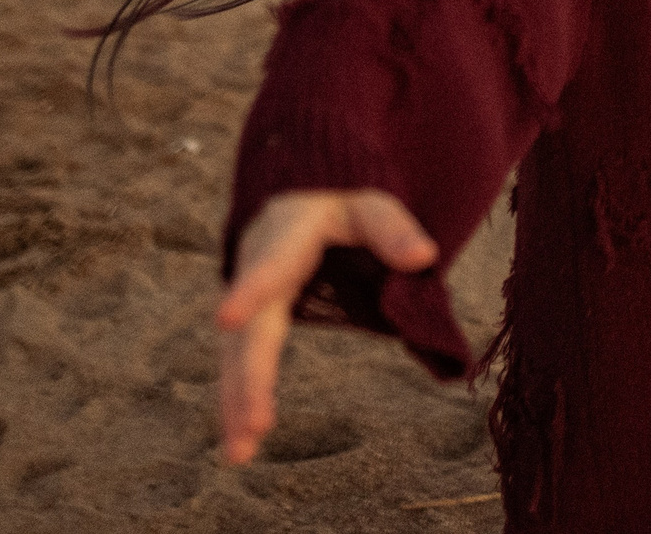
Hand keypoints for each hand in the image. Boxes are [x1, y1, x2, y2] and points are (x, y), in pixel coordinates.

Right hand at [214, 188, 438, 464]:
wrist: (300, 195)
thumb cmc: (342, 202)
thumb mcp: (371, 204)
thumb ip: (393, 229)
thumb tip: (424, 256)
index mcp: (285, 234)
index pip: (270, 263)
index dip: (249, 289)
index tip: (226, 318)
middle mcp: (255, 269)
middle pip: (252, 329)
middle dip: (251, 378)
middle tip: (256, 426)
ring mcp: (248, 298)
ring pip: (238, 355)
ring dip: (236, 403)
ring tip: (239, 454)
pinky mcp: (250, 322)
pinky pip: (240, 364)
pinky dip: (237, 400)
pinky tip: (239, 443)